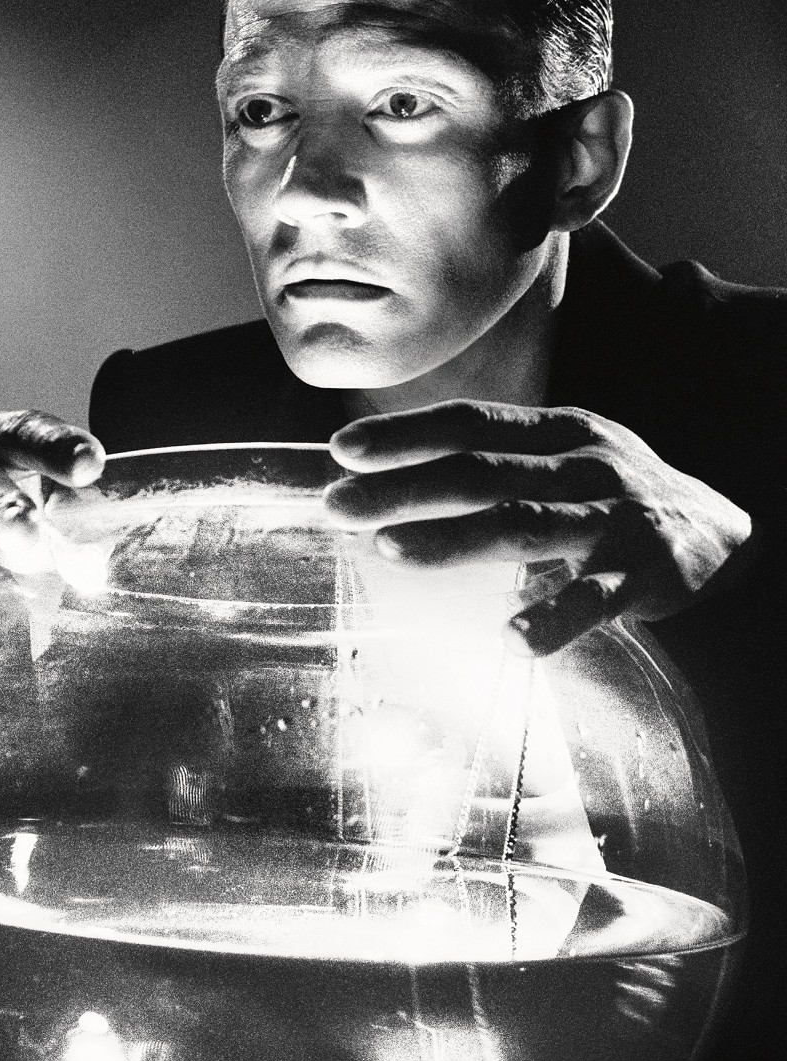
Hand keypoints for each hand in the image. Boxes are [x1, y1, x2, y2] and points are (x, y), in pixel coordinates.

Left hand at [325, 400, 754, 655]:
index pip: (473, 422)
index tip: (343, 451)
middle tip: (338, 504)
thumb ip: (494, 460)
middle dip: (405, 487)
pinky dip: (551, 619)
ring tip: (392, 550)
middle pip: (483, 471)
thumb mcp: (563, 455)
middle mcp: (585, 465)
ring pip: (526, 525)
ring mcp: (615, 520)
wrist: (721, 532)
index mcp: (559, 431)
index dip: (407, 434)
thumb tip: (392, 476)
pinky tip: (508, 637)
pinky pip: (592, 600)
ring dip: (455, 539)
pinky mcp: (644, 578)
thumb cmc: (612, 494)